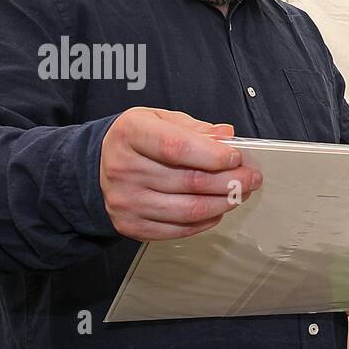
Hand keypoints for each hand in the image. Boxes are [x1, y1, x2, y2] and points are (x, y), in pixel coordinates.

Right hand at [100, 108, 260, 239]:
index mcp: (131, 134)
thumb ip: (195, 128)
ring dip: (224, 203)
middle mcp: (124, 168)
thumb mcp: (160, 120)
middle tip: (250, 178)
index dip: (213, 155)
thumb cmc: (136, 141)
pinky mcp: (131, 225)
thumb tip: (227, 137)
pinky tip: (218, 209)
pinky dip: (206, 221)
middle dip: (230, 181)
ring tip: (240, 194)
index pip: (177, 147)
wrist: (98, 167)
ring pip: (189, 210)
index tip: (237, 158)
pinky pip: (179, 229)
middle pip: (190, 181)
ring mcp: (126, 200)